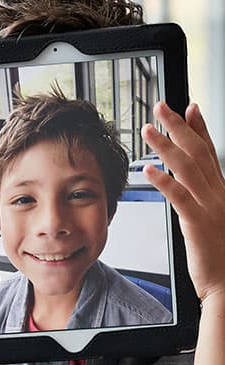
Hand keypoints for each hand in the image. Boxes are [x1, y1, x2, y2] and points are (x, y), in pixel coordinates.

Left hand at [141, 102, 224, 303]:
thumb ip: (207, 200)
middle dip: (178, 127)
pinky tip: (149, 170)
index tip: (189, 107)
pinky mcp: (198, 224)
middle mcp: (219, 194)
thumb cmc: (221, 257)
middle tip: (160, 107)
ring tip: (148, 130)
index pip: (210, 152)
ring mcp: (211, 207)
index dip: (200, 128)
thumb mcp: (216, 221)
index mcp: (222, 192)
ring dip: (165, 146)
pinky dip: (164, 181)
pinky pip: (179, 197)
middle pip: (198, 152)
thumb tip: (195, 187)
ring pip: (188, 168)